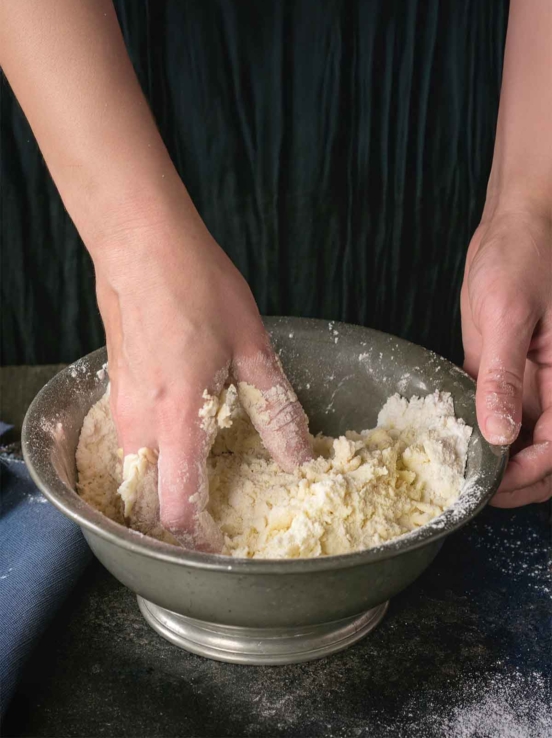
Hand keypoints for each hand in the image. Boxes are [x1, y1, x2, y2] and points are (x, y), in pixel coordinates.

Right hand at [95, 206, 311, 549]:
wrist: (142, 244)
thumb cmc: (196, 286)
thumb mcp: (251, 347)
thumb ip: (273, 409)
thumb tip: (297, 456)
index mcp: (178, 415)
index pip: (177, 503)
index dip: (196, 537)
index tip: (218, 549)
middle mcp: (140, 419)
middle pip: (146, 498)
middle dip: (174, 522)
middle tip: (209, 523)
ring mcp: (121, 403)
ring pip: (133, 471)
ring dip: (160, 488)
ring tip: (196, 483)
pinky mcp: (115, 386)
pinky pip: (128, 440)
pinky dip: (150, 456)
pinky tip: (178, 435)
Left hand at [461, 205, 551, 506]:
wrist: (511, 227)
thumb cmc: (523, 256)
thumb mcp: (509, 314)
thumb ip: (504, 376)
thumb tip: (500, 434)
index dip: (530, 472)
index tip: (495, 484)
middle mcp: (551, 386)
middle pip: (543, 452)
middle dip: (517, 480)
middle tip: (474, 490)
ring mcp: (525, 381)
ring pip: (518, 438)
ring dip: (496, 460)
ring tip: (458, 470)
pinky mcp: (499, 370)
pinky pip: (492, 411)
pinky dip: (477, 429)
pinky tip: (451, 436)